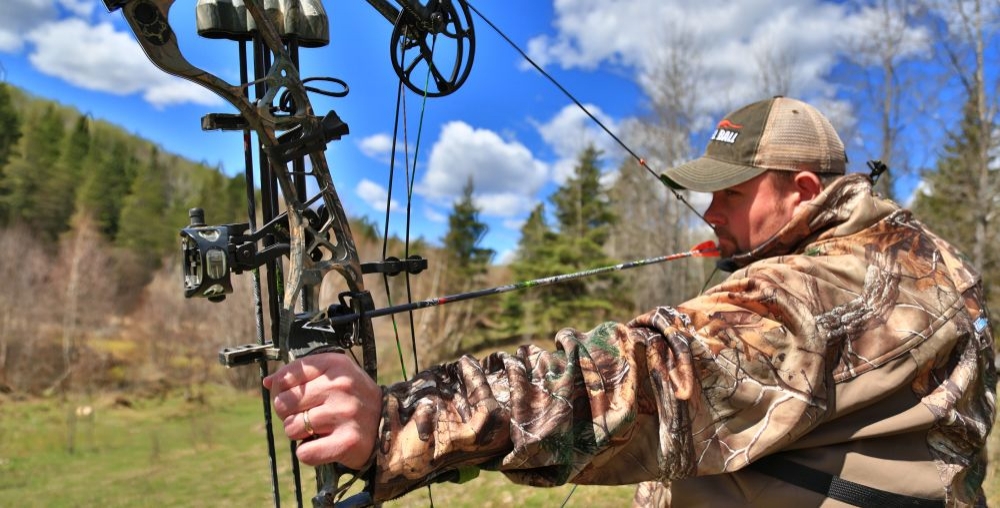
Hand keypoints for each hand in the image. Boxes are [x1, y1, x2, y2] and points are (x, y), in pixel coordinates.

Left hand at [263, 353, 381, 468]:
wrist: (390, 424)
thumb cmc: (355, 399)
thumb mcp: (334, 376)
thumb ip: (301, 375)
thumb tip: (268, 382)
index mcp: (336, 364)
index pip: (286, 376)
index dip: (283, 390)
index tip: (297, 397)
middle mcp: (341, 386)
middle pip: (284, 403)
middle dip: (289, 414)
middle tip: (309, 416)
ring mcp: (344, 414)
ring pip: (291, 428)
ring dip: (299, 434)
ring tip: (317, 431)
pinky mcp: (346, 442)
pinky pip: (305, 453)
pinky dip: (309, 453)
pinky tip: (323, 445)